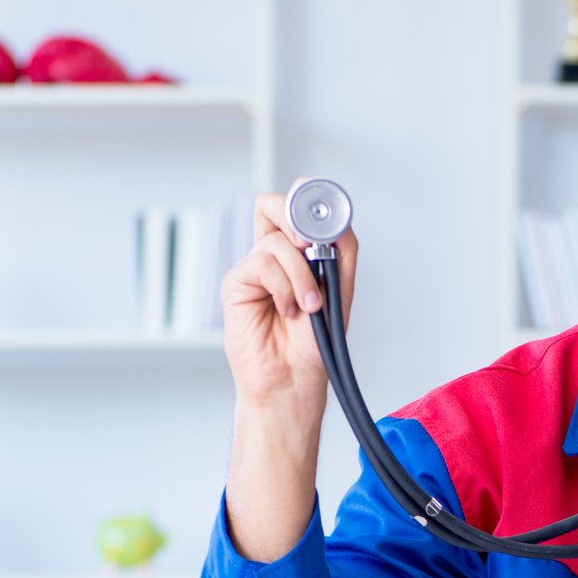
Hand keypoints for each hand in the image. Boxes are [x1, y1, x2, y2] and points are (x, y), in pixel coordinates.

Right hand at [220, 183, 358, 409]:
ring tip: (308, 305)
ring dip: (302, 275)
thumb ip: (340, 250)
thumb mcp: (339, 288)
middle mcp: (273, 256)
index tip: (327, 214)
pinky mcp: (236, 284)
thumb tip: (334, 219)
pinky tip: (287, 310)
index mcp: (298, 253)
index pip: (296, 208)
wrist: (294, 378)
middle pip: (272, 205)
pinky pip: (263, 264)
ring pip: (279, 242)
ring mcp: (253, 268)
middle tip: (312, 244)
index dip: (308, 199)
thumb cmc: (315, 341)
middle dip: (296, 216)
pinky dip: (284, 287)